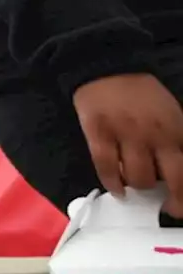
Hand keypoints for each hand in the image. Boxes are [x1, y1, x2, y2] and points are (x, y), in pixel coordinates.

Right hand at [74, 73, 182, 215]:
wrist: (106, 66)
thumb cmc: (142, 93)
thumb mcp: (172, 113)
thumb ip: (177, 140)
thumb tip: (177, 175)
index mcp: (176, 128)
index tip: (181, 204)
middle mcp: (155, 134)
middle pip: (170, 180)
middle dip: (172, 201)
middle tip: (167, 206)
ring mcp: (125, 134)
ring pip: (138, 178)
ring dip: (139, 186)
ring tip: (135, 183)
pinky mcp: (99, 133)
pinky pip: (106, 167)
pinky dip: (112, 183)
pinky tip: (117, 188)